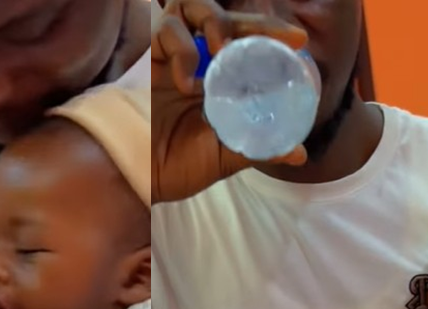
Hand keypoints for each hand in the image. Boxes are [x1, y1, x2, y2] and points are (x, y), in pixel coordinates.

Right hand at [151, 0, 308, 203]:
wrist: (128, 174)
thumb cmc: (170, 167)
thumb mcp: (222, 158)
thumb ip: (257, 147)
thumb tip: (299, 153)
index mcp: (217, 84)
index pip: (248, 49)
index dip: (272, 40)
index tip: (298, 43)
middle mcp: (196, 63)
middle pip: (230, 23)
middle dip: (257, 24)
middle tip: (282, 36)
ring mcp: (171, 56)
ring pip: (195, 9)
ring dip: (217, 22)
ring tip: (223, 50)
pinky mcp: (146, 54)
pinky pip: (166, 28)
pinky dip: (181, 48)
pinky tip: (186, 80)